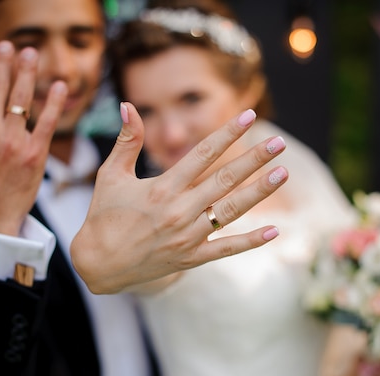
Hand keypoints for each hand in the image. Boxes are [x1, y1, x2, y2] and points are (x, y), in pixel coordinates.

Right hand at [71, 102, 287, 292]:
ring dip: (259, 191)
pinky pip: (226, 249)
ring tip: (282, 173)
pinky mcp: (191, 258)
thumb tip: (128, 105)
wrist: (97, 265)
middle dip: (254, 159)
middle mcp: (179, 211)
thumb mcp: (110, 175)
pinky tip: (273, 230)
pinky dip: (250, 241)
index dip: (227, 133)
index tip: (249, 116)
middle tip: (278, 143)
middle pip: (224, 179)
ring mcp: (188, 237)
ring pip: (231, 210)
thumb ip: (126, 141)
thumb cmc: (103, 216)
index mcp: (161, 188)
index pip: (202, 154)